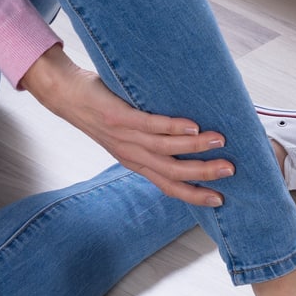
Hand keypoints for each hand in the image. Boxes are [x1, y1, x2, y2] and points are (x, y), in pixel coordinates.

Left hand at [20, 47, 231, 206]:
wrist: (65, 96)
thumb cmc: (100, 112)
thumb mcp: (125, 136)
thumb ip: (151, 141)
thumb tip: (189, 137)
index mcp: (134, 162)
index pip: (167, 186)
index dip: (194, 195)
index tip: (219, 199)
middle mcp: (131, 154)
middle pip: (172, 172)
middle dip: (203, 174)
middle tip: (230, 171)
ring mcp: (124, 137)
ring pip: (165, 150)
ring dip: (195, 147)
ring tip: (220, 141)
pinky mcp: (118, 117)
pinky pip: (150, 124)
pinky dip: (173, 127)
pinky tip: (193, 125)